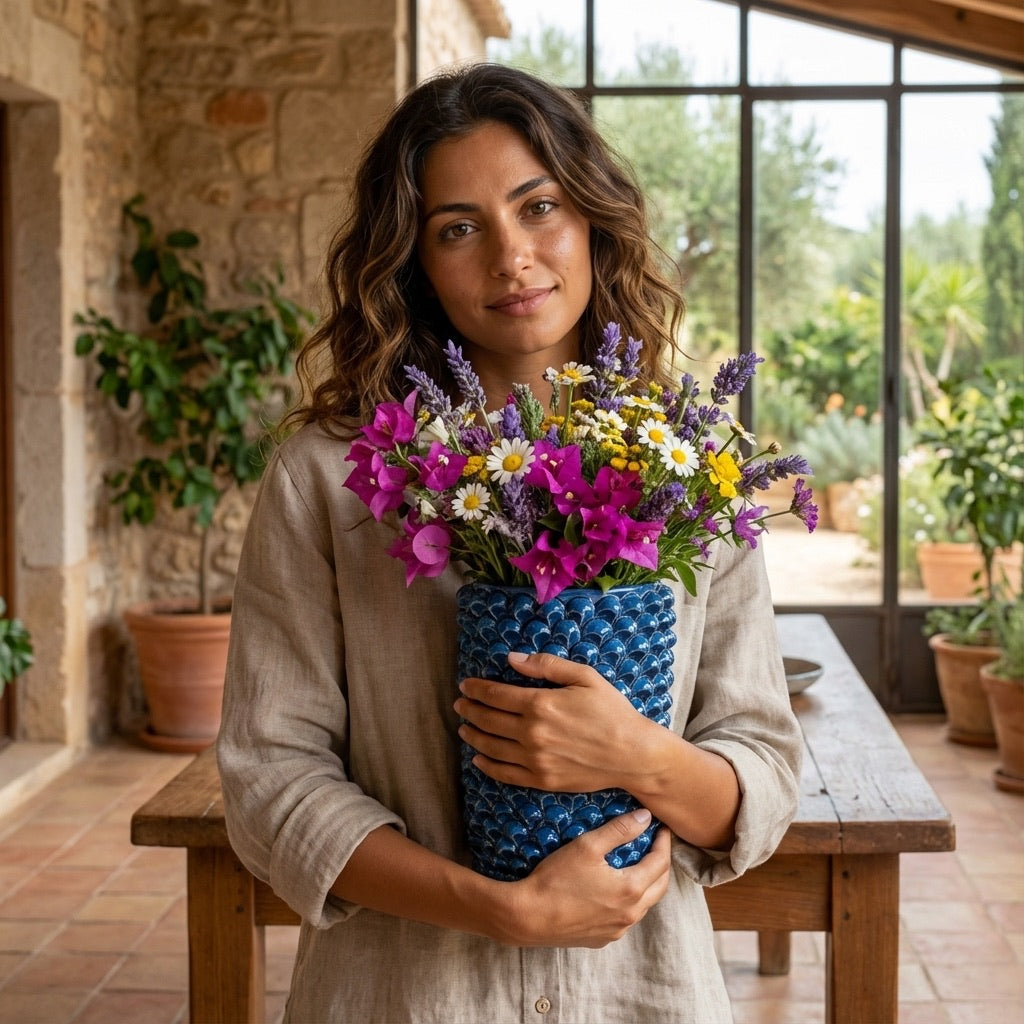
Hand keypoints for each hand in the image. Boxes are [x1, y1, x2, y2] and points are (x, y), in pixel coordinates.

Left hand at [455, 650, 646, 793]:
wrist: (632, 755)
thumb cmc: (612, 711)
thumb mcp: (585, 677)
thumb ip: (546, 666)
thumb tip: (512, 659)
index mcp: (541, 704)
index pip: (496, 694)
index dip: (476, 689)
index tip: (465, 685)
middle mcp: (532, 733)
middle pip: (488, 720)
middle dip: (470, 710)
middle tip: (460, 704)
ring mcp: (535, 759)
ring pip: (491, 747)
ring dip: (472, 736)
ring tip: (464, 728)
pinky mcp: (541, 780)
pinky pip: (504, 774)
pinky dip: (487, 766)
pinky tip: (478, 759)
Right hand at [497, 809, 671, 947]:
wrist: (529, 916)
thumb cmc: (556, 878)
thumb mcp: (588, 846)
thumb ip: (619, 830)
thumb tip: (645, 817)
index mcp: (631, 889)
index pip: (660, 863)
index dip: (664, 842)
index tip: (661, 828)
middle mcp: (630, 914)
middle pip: (660, 886)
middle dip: (662, 863)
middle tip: (656, 845)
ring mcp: (617, 930)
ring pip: (644, 905)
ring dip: (648, 884)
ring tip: (639, 864)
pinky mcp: (602, 939)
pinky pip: (626, 919)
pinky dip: (630, 902)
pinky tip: (616, 890)